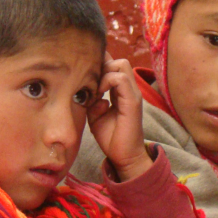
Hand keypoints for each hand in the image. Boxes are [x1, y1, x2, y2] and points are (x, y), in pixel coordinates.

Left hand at [87, 53, 152, 180]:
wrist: (124, 156)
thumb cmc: (111, 137)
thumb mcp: (95, 115)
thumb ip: (91, 100)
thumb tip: (90, 92)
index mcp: (121, 91)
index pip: (112, 66)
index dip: (99, 66)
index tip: (85, 75)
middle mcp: (129, 89)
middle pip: (118, 61)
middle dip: (102, 66)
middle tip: (90, 82)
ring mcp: (132, 94)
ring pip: (121, 64)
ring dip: (104, 72)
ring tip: (95, 89)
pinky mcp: (132, 101)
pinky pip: (121, 79)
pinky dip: (107, 81)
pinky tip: (99, 94)